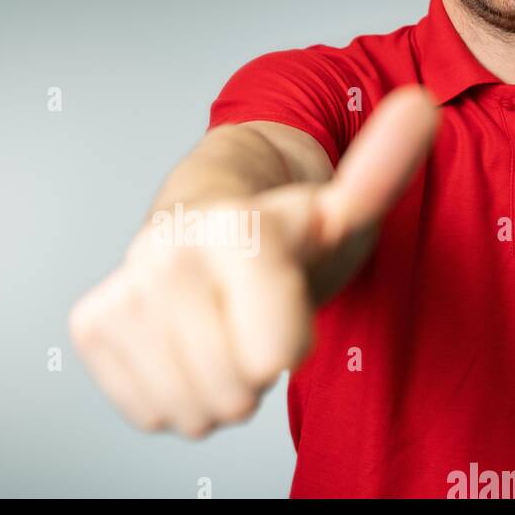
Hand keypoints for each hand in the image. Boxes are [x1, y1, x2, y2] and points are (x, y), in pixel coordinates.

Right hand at [69, 86, 438, 436]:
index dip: (291, 341)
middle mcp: (167, 254)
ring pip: (192, 409)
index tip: (284, 298)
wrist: (201, 216)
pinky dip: (171, 392)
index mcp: (233, 230)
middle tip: (247, 319)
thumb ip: (379, 172)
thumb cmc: (277, 228)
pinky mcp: (91, 324)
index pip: (277, 353)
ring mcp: (122, 289)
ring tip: (214, 330)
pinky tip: (179, 343)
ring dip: (213, 388)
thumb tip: (423, 105)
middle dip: (251, 371)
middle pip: (236, 391)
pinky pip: (151, 410)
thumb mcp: (338, 210)